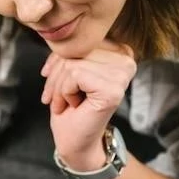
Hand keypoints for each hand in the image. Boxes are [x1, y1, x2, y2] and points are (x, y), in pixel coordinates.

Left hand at [41, 41, 135, 169]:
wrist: (74, 141)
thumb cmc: (71, 108)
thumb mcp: (68, 69)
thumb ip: (71, 49)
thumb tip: (58, 36)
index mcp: (119, 50)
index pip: (81, 39)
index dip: (59, 59)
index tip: (52, 79)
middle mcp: (127, 59)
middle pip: (75, 49)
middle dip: (56, 75)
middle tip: (57, 97)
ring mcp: (122, 75)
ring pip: (72, 63)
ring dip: (58, 87)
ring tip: (65, 103)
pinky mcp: (113, 89)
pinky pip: (74, 75)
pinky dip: (64, 92)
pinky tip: (73, 105)